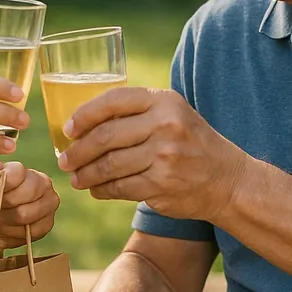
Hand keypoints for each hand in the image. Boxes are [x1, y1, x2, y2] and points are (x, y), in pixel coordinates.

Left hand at [0, 160, 59, 249]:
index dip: (4, 185)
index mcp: (24, 171)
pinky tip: (12, 228)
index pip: (18, 173)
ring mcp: (49, 202)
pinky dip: (17, 233)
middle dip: (6, 204)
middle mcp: (42, 182)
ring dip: (9, 220)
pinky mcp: (48, 223)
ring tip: (3, 218)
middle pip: (28, 192)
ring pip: (26, 214)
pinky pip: (32, 230)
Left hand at [56, 87, 248, 221]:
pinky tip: (96, 190)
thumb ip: (137, 112)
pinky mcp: (162, 184)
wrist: (227, 179)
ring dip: (85, 174)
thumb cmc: (191, 143)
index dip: (84, 115)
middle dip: (77, 151)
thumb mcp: (172, 114)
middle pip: (105, 136)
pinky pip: (120, 187)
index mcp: (163, 101)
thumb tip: (83, 123)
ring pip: (109, 165)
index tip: (68, 129)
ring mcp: (164, 156)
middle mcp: (165, 125)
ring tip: (76, 178)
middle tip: (63, 160)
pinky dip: (102, 190)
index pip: (113, 101)